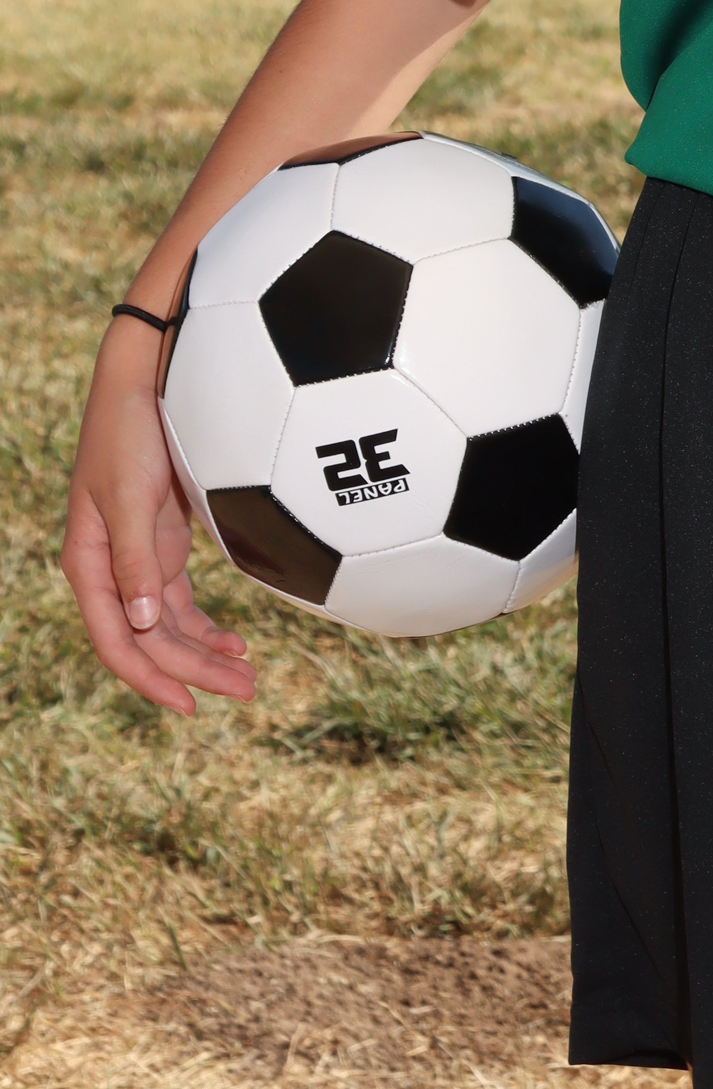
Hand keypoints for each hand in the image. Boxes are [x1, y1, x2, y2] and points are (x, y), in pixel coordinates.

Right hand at [62, 318, 254, 716]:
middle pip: (150, 640)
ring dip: (204, 653)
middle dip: (193, 671)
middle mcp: (111, 569)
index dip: (150, 678)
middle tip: (246, 691)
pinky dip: (205, 624)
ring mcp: (138, 558)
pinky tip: (235, 642)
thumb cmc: (130, 433)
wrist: (146, 382)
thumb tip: (145, 624)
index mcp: (90, 564)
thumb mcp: (130, 495)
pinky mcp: (163, 543)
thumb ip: (136, 559)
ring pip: (168, 625)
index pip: (117, 641)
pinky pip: (182, 600)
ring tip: (247, 676)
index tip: (189, 706)